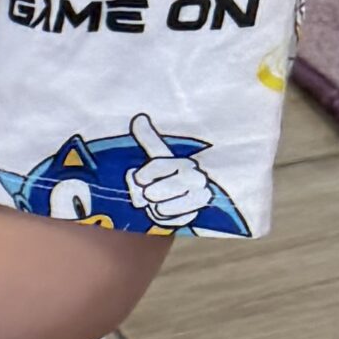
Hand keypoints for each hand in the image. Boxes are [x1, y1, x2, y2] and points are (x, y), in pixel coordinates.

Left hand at [125, 113, 218, 232]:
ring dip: (154, 207)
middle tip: (153, 192)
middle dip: (146, 194)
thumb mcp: (157, 156)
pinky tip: (167, 211)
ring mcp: (199, 198)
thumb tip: (139, 117)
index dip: (142, 176)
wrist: (183, 199)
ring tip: (160, 201)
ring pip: (159, 209)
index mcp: (184, 162)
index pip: (155, 168)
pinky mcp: (197, 215)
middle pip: (152, 193)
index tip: (142, 177)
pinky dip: (162, 218)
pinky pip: (167, 222)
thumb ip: (148, 139)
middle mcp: (197, 178)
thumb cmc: (167, 175)